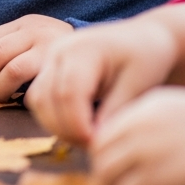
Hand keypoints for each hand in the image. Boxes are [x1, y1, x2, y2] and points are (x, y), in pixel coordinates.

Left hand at [0, 14, 72, 102]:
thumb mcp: (37, 46)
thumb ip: (14, 54)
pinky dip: (17, 94)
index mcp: (25, 24)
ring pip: (10, 69)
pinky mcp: (60, 65)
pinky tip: (17, 101)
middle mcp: (36, 30)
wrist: (109, 53)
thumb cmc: (63, 58)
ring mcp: (49, 46)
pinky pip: (30, 82)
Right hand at [26, 3, 184, 144]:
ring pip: (38, 101)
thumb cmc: (146, 57)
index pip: (69, 94)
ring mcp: (50, 57)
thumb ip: (115, 112)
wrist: (142, 36)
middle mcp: (59, 50)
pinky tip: (76, 127)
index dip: (78, 125)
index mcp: (83, 49)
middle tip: (92, 148)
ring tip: (84, 139)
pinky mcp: (48, 67)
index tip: (98, 145)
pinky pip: (39, 97)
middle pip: (48, 99)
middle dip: (67, 130)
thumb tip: (96, 142)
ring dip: (56, 125)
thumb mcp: (137, 84)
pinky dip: (52, 116)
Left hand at [89, 87, 184, 184]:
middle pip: (100, 153)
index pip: (107, 130)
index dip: (108, 155)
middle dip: (104, 177)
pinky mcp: (159, 176)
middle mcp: (143, 122)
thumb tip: (141, 159)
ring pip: (106, 176)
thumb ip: (162, 131)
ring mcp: (149, 149)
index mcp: (151, 104)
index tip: (117, 172)